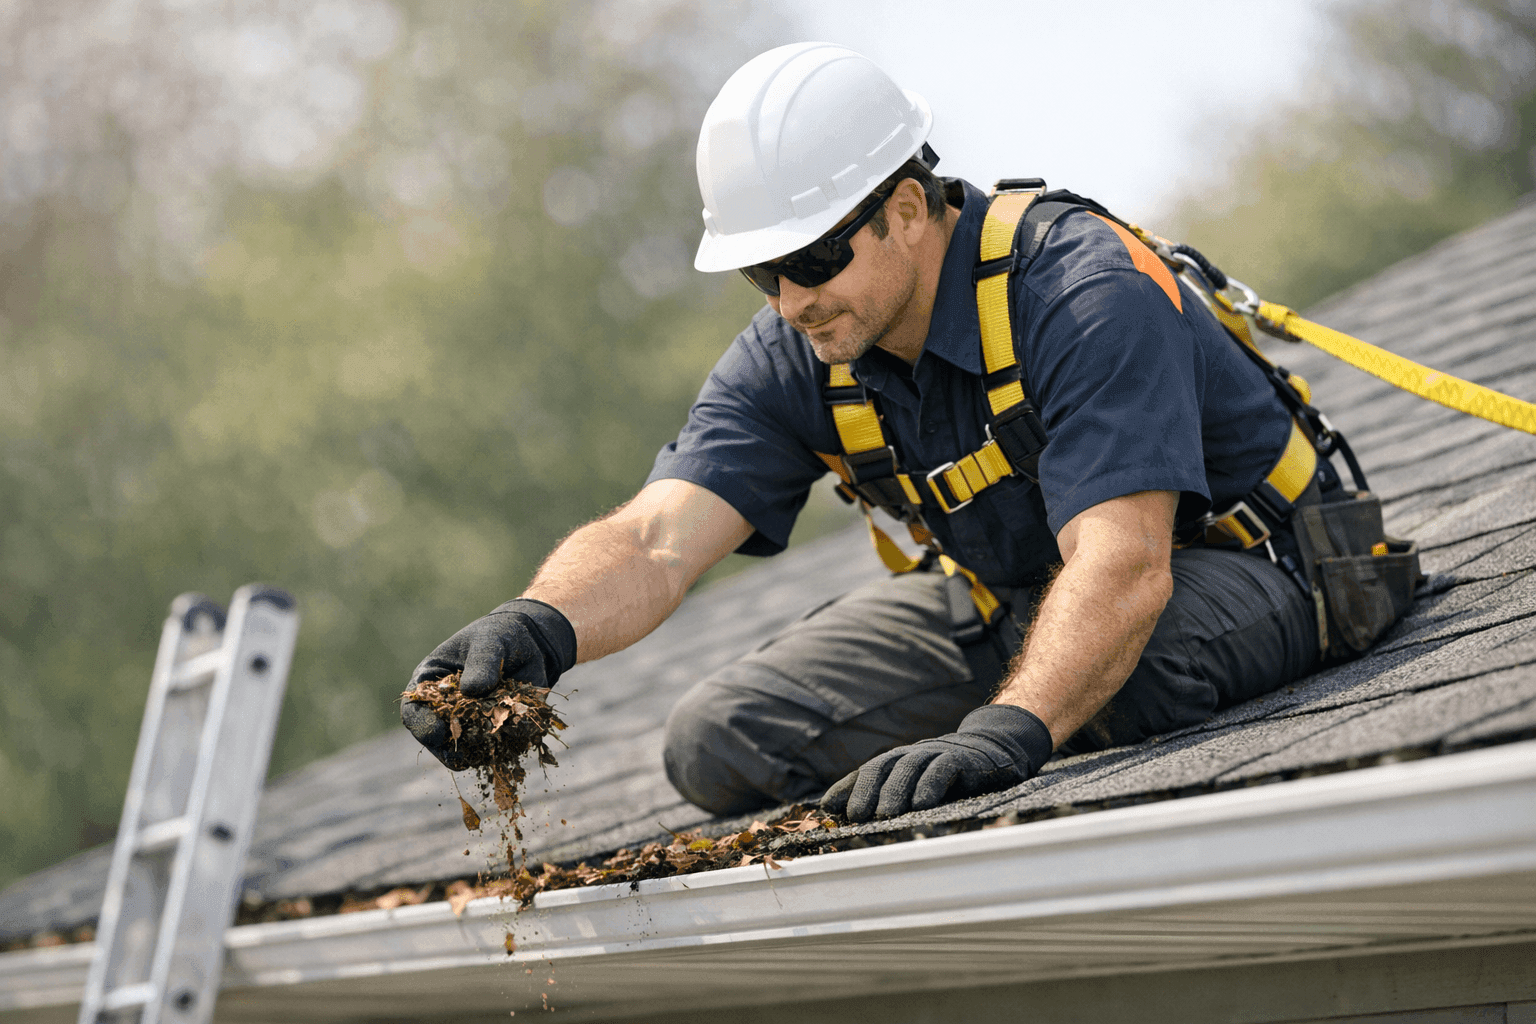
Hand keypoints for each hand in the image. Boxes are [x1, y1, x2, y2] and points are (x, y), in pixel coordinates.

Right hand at [401, 599, 575, 768]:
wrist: (527, 644)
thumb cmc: (496, 637)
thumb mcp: (487, 641)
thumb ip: (480, 662)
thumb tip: (472, 690)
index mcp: (429, 686)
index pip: (413, 714)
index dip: (421, 727)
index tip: (438, 733)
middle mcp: (445, 712)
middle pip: (439, 743)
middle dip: (456, 746)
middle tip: (473, 745)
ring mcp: (470, 727)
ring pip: (470, 753)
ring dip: (485, 748)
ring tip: (502, 731)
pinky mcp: (496, 734)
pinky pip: (501, 750)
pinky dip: (510, 744)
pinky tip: (520, 727)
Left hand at [820, 704, 1052, 821]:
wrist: (995, 748)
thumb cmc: (951, 774)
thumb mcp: (920, 785)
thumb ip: (890, 795)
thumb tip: (850, 816)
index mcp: (900, 761)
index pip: (867, 771)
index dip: (847, 787)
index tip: (828, 808)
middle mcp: (914, 754)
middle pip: (883, 768)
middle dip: (867, 791)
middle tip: (857, 816)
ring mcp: (937, 754)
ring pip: (909, 767)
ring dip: (895, 791)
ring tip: (885, 815)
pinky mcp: (962, 759)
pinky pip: (942, 769)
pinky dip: (930, 786)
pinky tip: (922, 804)